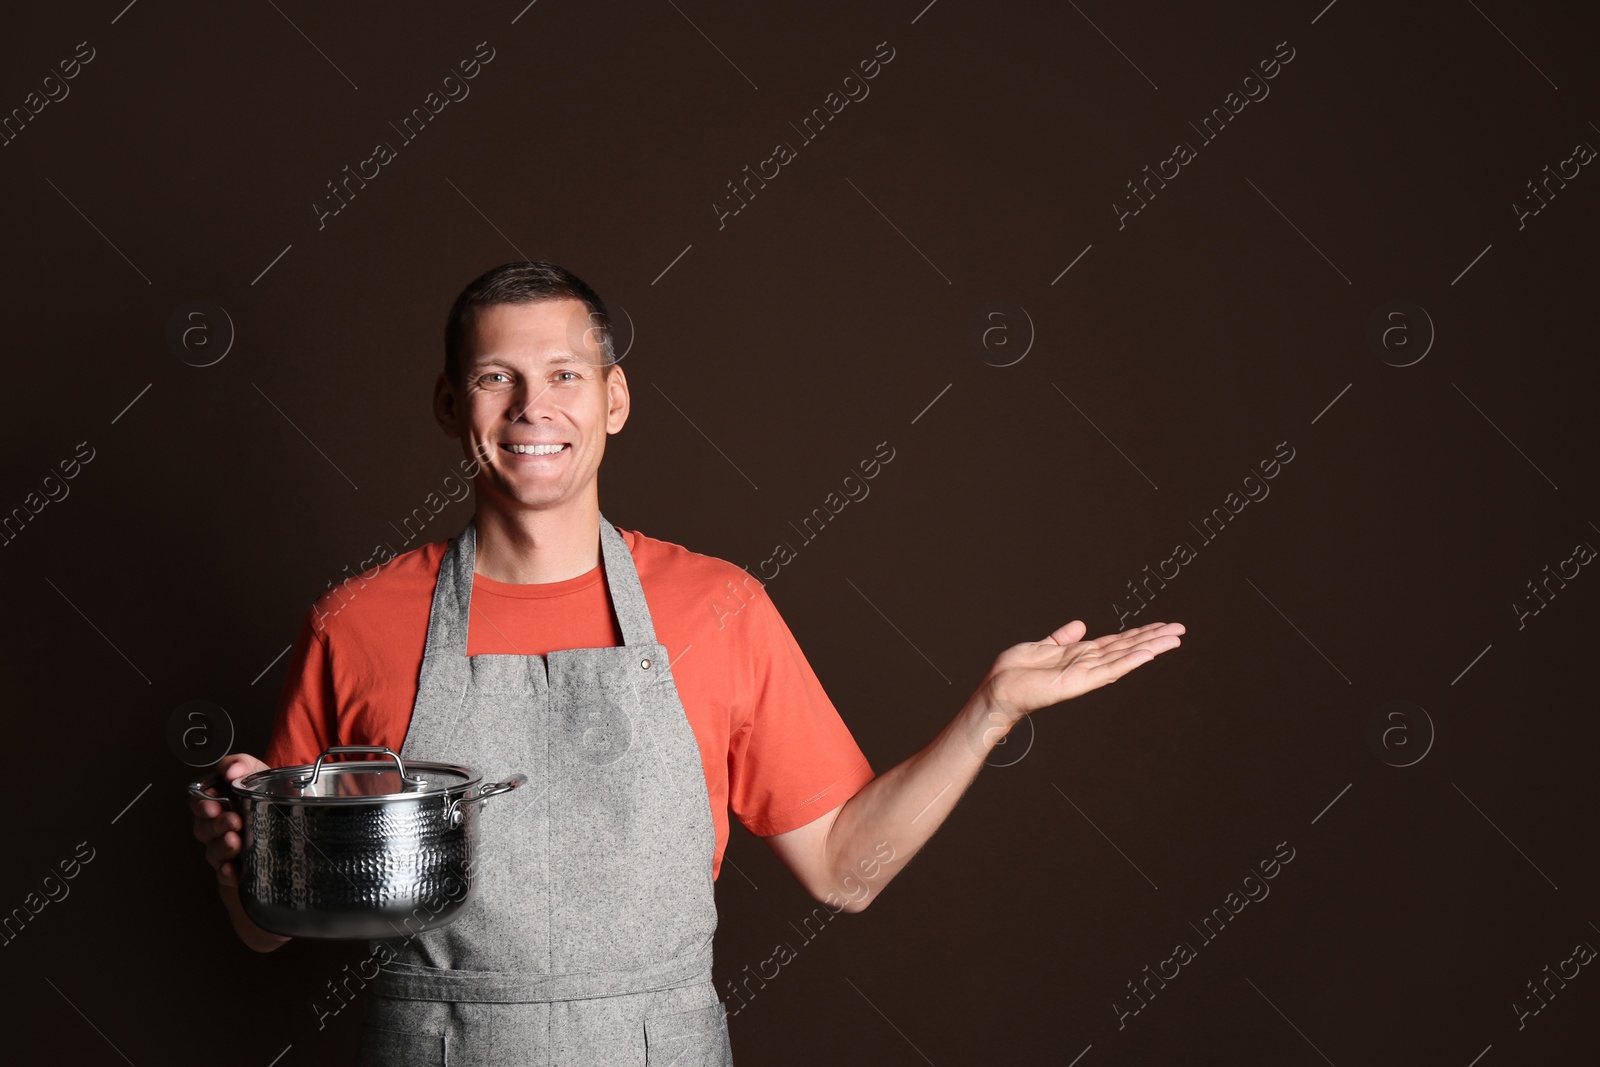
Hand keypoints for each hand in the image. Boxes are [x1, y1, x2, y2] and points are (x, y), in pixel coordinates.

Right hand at [189, 753, 267, 887]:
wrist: (292, 821)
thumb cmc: (269, 795)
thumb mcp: (257, 772)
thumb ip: (240, 764)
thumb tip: (230, 771)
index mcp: (219, 802)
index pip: (199, 803)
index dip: (202, 805)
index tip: (213, 807)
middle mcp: (218, 826)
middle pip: (205, 828)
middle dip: (217, 825)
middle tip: (233, 821)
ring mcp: (226, 848)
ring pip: (214, 851)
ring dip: (222, 847)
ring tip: (236, 841)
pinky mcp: (237, 868)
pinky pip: (226, 875)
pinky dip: (228, 873)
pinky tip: (234, 870)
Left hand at [979, 620, 1183, 723]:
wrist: (998, 688)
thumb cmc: (1015, 671)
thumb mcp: (1042, 646)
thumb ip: (1063, 637)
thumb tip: (1080, 624)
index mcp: (1081, 654)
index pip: (1117, 642)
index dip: (1140, 633)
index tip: (1162, 626)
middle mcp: (1088, 663)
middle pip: (1127, 648)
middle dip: (1154, 638)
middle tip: (1180, 630)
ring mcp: (1086, 673)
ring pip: (1125, 657)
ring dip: (1150, 647)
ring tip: (1174, 639)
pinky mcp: (1079, 682)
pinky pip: (1109, 670)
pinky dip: (1128, 662)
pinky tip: (1147, 654)